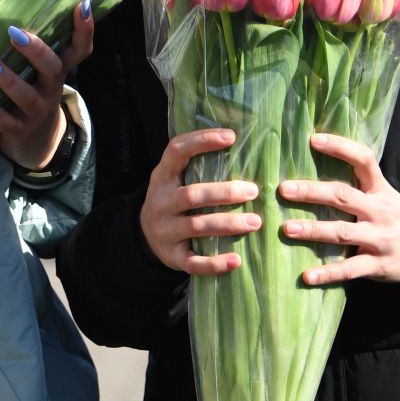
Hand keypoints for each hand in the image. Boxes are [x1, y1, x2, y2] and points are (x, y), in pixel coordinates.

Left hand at [0, 0, 96, 169]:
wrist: (37, 143)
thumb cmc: (34, 93)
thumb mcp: (42, 72)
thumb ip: (36, 47)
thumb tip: (18, 3)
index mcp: (59, 70)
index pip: (80, 49)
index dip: (85, 28)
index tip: (83, 4)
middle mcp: (52, 89)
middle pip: (52, 68)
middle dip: (35, 51)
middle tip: (14, 33)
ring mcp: (37, 112)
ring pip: (27, 96)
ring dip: (8, 79)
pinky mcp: (20, 131)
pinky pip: (7, 123)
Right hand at [138, 128, 261, 274]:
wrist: (144, 235)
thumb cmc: (173, 198)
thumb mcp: (175, 178)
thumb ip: (197, 164)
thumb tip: (240, 141)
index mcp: (163, 176)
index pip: (177, 150)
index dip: (202, 141)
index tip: (231, 137)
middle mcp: (161, 202)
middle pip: (193, 195)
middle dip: (225, 193)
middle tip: (253, 191)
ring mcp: (165, 230)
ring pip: (197, 227)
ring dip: (228, 224)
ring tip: (255, 222)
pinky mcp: (172, 256)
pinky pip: (194, 261)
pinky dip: (215, 263)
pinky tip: (236, 261)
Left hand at [278, 133, 399, 285]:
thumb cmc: (392, 216)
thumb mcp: (383, 194)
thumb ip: (358, 183)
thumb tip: (315, 162)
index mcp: (380, 189)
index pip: (364, 160)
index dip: (341, 148)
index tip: (314, 140)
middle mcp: (380, 211)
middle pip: (344, 197)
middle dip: (312, 192)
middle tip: (284, 189)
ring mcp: (380, 238)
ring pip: (343, 232)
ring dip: (314, 230)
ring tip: (287, 229)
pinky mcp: (378, 265)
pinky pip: (350, 269)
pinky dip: (328, 273)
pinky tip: (307, 276)